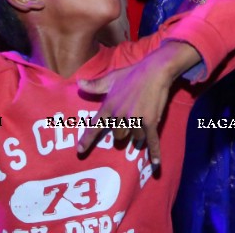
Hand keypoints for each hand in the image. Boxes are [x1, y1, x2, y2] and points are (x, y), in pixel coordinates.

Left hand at [77, 41, 187, 163]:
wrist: (154, 71)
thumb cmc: (132, 74)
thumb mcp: (111, 78)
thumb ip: (95, 85)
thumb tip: (78, 83)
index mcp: (109, 106)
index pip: (95, 126)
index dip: (87, 139)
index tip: (80, 150)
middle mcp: (120, 116)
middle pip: (118, 135)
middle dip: (123, 131)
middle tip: (130, 120)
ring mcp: (135, 120)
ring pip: (134, 137)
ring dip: (139, 133)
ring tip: (144, 119)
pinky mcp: (150, 121)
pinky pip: (151, 140)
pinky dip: (154, 152)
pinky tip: (155, 163)